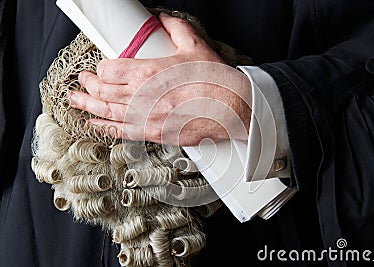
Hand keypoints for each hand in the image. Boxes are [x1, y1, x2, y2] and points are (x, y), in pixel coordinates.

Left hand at [69, 13, 251, 145]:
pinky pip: (121, 132)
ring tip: (76, 101)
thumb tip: (165, 20)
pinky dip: (104, 127)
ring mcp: (146, 116)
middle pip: (102, 90)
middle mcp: (142, 95)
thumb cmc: (214, 80)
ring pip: (106, 111)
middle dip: (87, 85)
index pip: (108, 69)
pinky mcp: (154, 133)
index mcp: (148, 71)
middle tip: (81, 82)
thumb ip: (175, 29)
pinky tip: (94, 124)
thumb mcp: (194, 46)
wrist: (231, 107)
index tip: (98, 68)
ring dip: (87, 105)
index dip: (99, 68)